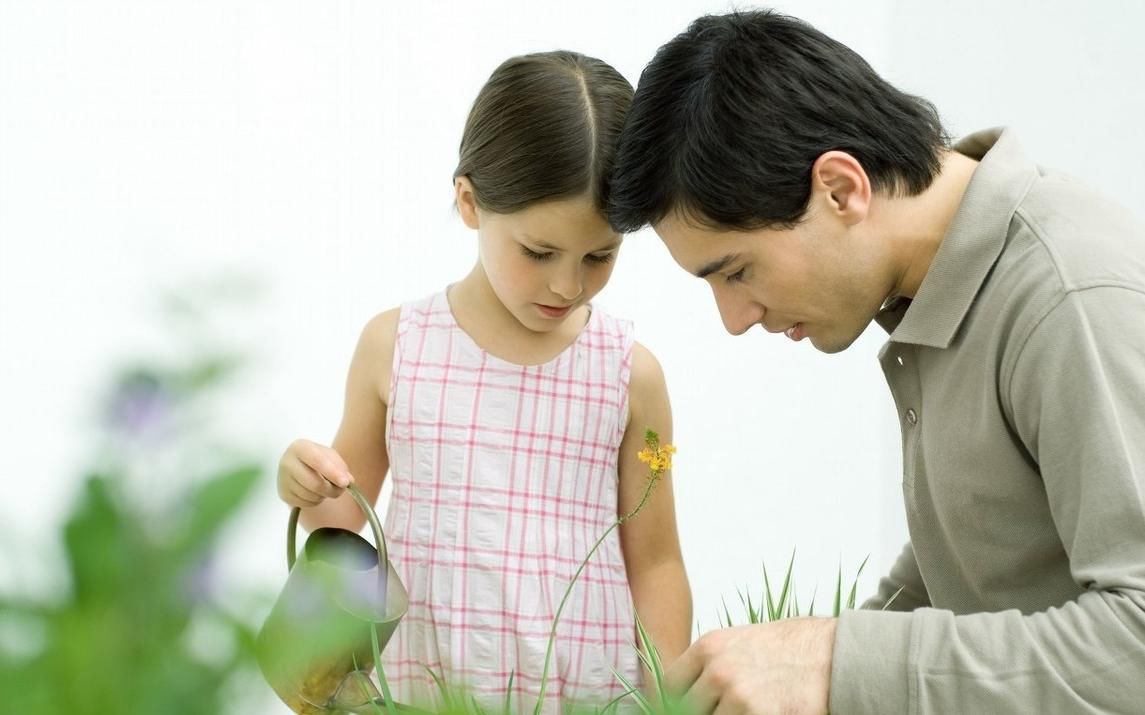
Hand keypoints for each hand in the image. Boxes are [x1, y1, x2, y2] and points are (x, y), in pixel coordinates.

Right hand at [276, 438, 353, 507]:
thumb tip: (347, 481)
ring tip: (325, 486)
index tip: (345, 483)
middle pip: (315, 484)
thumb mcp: (330, 456)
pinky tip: (314, 492)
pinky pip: (306, 504)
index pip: (317, 461)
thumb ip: (340, 467)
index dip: (333, 473)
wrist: (298, 465)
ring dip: (324, 495)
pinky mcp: (283, 494)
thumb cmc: (317, 458)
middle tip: (341, 489)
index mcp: (300, 447)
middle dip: (332, 490)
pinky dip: (316, 501)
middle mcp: (287, 462)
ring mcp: (283, 479)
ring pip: (311, 496)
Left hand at [664, 617, 835, 714]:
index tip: (687, 707)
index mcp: (709, 647)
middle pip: (687, 709)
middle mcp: (718, 671)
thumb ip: (710, 664)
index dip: (677, 702)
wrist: (834, 653)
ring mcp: (737, 697)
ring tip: (747, 708)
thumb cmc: (790, 648)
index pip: (669, 686)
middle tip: (723, 707)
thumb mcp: (739, 642)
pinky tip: (763, 711)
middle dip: (701, 712)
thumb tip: (686, 691)